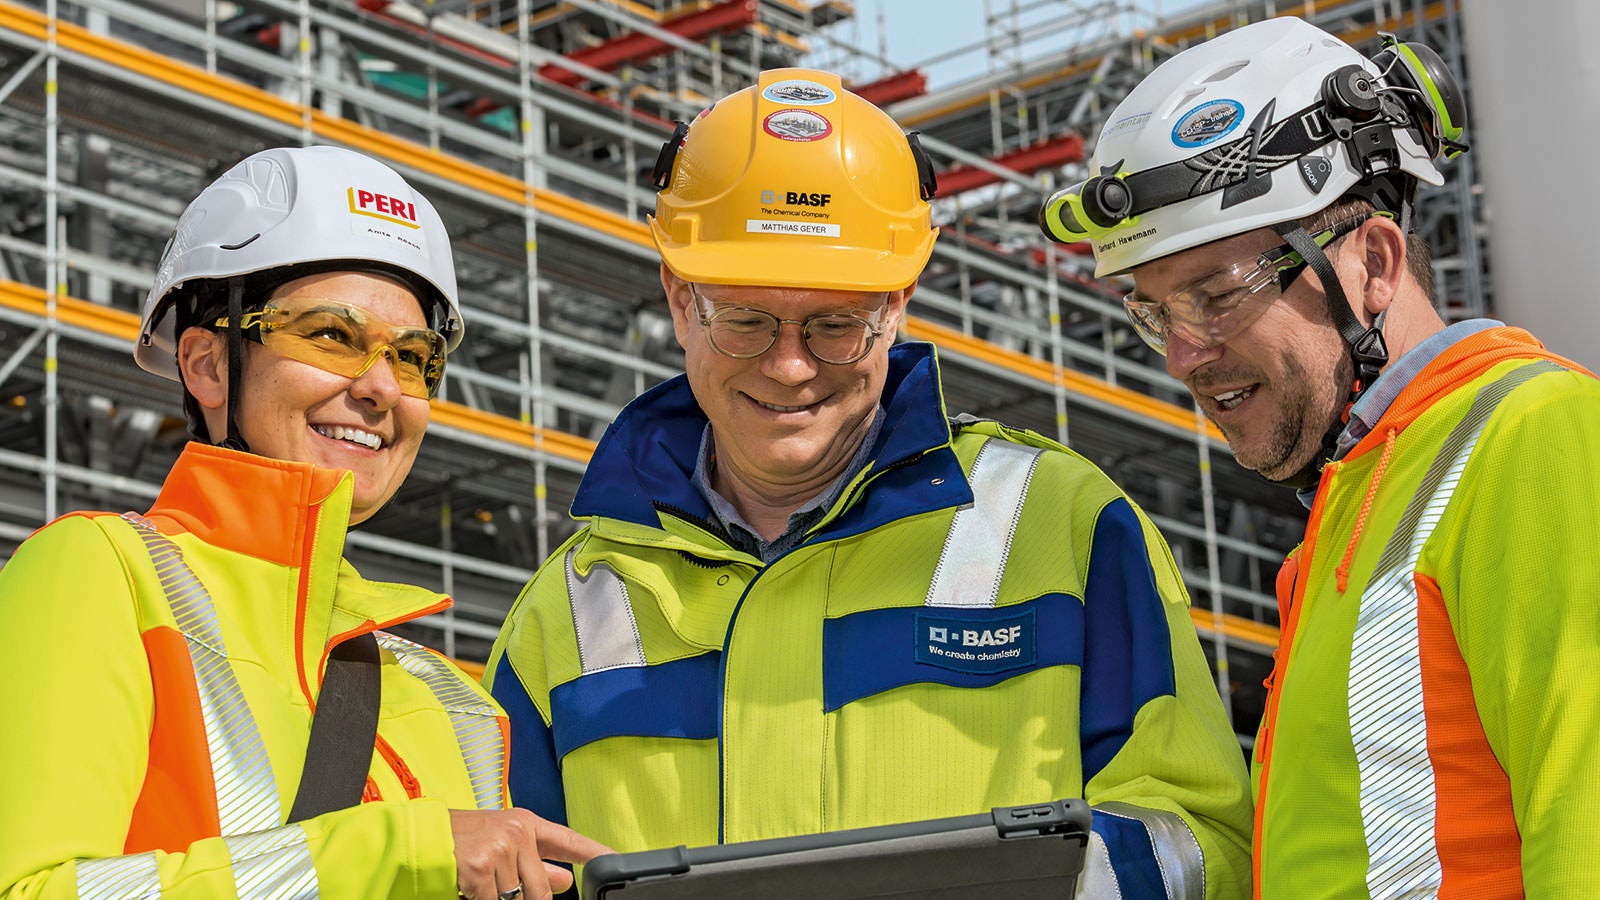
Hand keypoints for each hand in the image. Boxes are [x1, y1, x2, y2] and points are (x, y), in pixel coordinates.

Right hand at [450, 808, 610, 899]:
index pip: (567, 839)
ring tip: (481, 882)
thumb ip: (534, 860)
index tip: (615, 860)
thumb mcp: (500, 841)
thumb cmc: (460, 838)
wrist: (420, 838)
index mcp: (525, 823)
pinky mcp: (480, 868)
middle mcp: (517, 832)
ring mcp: (499, 849)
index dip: (593, 852)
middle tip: (501, 888)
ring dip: (499, 899)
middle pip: (541, 888)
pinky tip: (470, 887)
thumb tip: (566, 881)